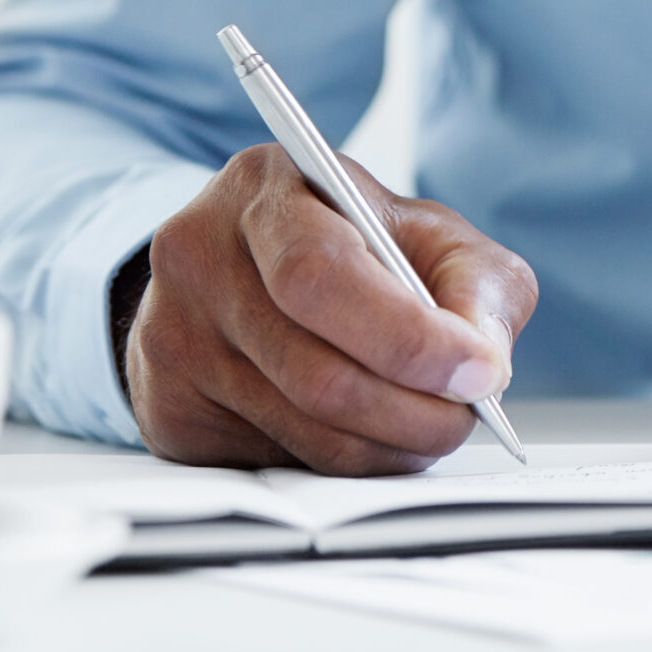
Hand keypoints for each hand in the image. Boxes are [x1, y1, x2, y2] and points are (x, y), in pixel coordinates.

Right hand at [124, 145, 537, 474]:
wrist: (255, 271)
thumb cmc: (356, 246)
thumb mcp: (431, 235)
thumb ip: (476, 286)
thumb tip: (481, 363)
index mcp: (262, 189)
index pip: (322, 275)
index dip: (408, 338)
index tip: (478, 373)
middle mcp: (197, 257)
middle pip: (314, 370)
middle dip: (413, 409)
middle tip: (465, 416)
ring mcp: (171, 338)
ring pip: (302, 428)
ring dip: (388, 445)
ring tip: (429, 426)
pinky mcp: (169, 410)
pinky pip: (274, 461)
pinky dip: (343, 462)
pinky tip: (368, 432)